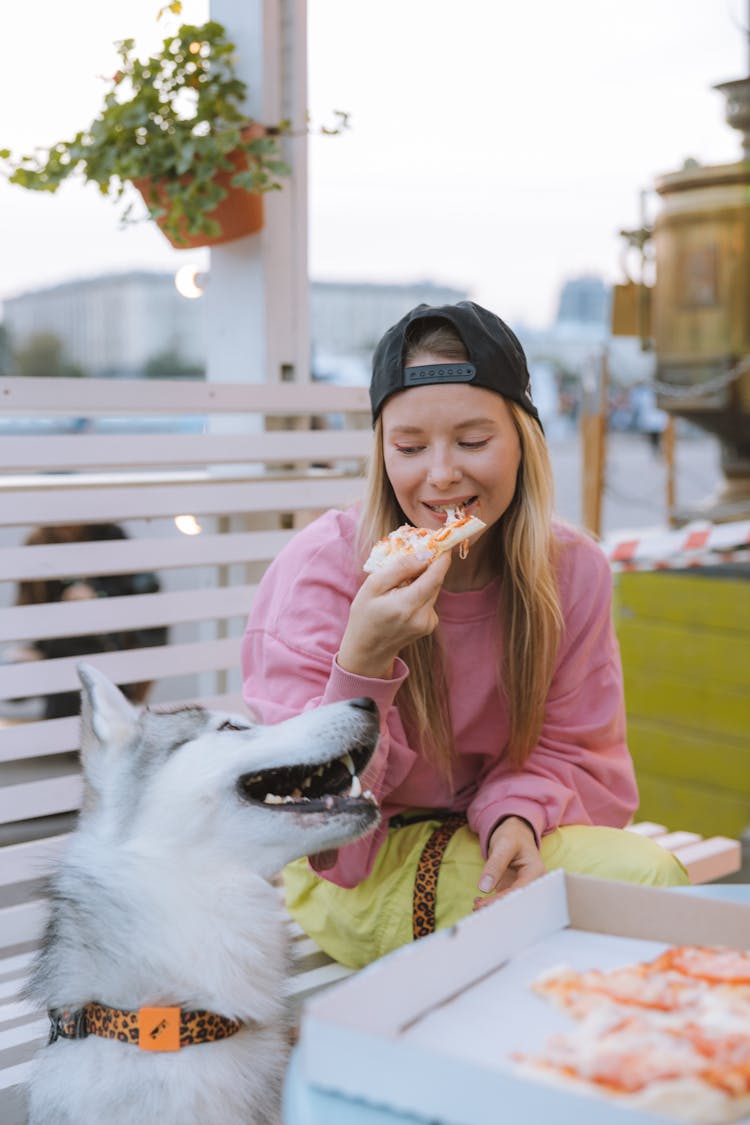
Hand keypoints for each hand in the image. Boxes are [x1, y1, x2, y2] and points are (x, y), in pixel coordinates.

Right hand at [337, 550, 451, 678]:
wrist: (368, 650)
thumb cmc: (365, 615)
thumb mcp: (372, 586)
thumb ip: (399, 568)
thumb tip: (425, 553)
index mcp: (406, 606)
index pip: (435, 576)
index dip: (442, 556)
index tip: (441, 539)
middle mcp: (423, 616)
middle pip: (436, 580)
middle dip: (428, 563)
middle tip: (415, 551)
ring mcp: (429, 623)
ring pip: (434, 588)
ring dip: (422, 578)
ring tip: (401, 580)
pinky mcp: (430, 625)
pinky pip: (430, 599)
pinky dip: (420, 591)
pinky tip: (403, 596)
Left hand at [473, 816, 545, 909]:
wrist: (515, 832)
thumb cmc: (513, 835)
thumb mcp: (504, 844)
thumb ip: (495, 864)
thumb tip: (484, 888)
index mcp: (536, 871)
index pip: (519, 891)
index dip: (502, 900)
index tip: (485, 906)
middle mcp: (533, 882)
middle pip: (516, 901)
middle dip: (498, 907)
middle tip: (478, 909)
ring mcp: (523, 886)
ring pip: (509, 902)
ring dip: (493, 906)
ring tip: (476, 906)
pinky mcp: (514, 887)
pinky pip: (504, 898)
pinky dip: (491, 901)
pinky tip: (479, 901)